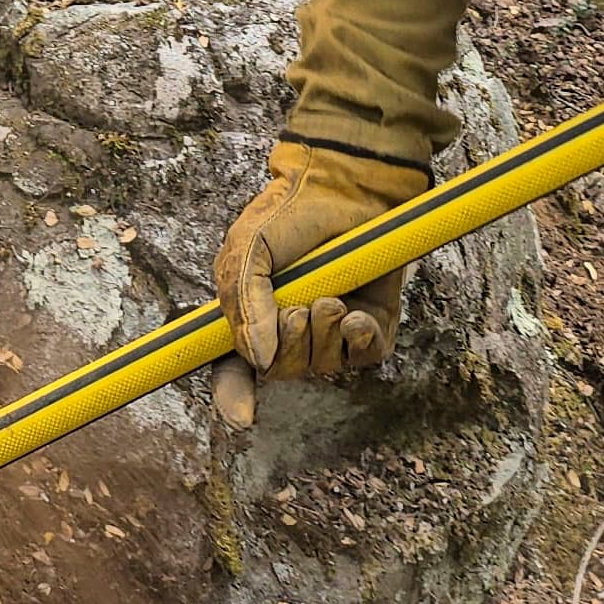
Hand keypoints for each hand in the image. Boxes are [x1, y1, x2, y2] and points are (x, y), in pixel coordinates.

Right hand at [210, 138, 429, 426]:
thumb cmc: (291, 214)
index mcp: (251, 316)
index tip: (243, 416)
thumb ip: (245, 303)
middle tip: (297, 309)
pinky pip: (363, 359)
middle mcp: (289, 330)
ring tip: (331, 296)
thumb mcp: (248, 249)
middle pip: (279, 372)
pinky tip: (357, 313)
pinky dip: (358, 339)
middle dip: (289, 346)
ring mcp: (330, 332)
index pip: (233, 372)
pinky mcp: (370, 328)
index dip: (233, 398)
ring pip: (322, 366)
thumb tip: (259, 359)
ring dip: (325, 335)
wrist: (348, 187)